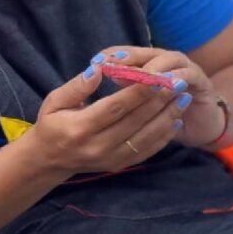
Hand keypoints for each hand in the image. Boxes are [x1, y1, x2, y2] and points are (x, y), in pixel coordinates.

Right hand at [27, 57, 188, 174]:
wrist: (48, 160)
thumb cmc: (52, 124)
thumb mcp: (54, 101)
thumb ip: (77, 86)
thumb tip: (100, 68)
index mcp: (79, 128)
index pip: (115, 107)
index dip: (138, 92)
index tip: (158, 76)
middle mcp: (97, 146)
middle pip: (135, 121)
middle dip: (160, 100)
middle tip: (179, 83)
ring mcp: (110, 158)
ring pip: (146, 137)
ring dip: (168, 117)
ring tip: (184, 98)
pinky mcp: (120, 165)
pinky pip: (147, 150)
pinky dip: (164, 136)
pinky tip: (176, 119)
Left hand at [99, 47, 224, 147]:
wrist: (199, 127)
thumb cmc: (162, 116)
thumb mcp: (139, 105)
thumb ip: (123, 90)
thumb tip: (99, 75)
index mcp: (149, 64)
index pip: (128, 52)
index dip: (113, 55)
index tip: (96, 62)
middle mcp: (168, 62)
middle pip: (148, 52)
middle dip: (131, 58)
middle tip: (114, 65)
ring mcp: (187, 69)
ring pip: (170, 60)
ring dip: (155, 67)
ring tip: (139, 76)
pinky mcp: (202, 82)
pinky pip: (190, 76)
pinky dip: (177, 78)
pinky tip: (165, 85)